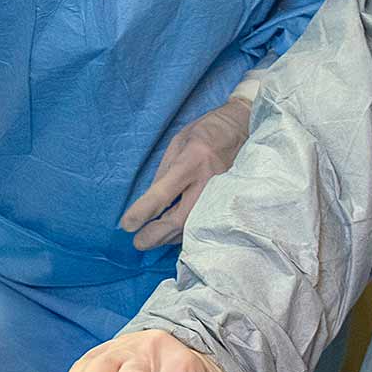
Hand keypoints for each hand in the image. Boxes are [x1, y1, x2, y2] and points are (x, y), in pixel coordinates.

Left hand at [120, 97, 252, 250]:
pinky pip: (206, 225)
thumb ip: (164, 174)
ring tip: (151, 240)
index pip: (164, 192)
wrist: (244, 127)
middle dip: (156, 235)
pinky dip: (187, 233)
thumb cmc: (206, 131)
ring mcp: (223, 193)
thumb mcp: (178, 143)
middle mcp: (208, 179)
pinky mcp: (230, 201)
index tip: (127, 225)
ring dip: (169, 238)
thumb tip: (149, 203)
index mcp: (192, 159)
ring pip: (193, 228)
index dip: (143, 211)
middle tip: (138, 243)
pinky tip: (174, 235)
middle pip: (180, 219)